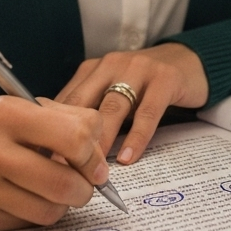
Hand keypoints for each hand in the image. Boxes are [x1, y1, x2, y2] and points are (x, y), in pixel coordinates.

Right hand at [0, 96, 107, 230]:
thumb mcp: (22, 108)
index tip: (95, 163)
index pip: (75, 137)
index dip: (94, 155)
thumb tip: (99, 155)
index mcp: (7, 113)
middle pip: (63, 182)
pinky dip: (35, 214)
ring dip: (62, 205)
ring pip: (47, 210)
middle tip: (84, 185)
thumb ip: (67, 121)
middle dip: (85, 188)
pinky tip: (28, 198)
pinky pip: (24, 224)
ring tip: (56, 192)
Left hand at [56, 42, 207, 165]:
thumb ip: (91, 110)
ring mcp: (139, 69)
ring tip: (92, 170)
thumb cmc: (144, 85)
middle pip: (85, 104)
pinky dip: (136, 137)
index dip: (51, 130)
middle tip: (59, 171)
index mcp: (93, 69)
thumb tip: (59, 148)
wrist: (189, 60)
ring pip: (113, 108)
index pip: (66, 101)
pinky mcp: (165, 79)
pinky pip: (147, 112)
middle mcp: (111, 65)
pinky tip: (127, 157)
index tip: (42, 159)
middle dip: (71, 138)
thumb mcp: (112, 91)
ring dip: (101, 141)